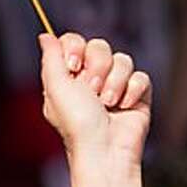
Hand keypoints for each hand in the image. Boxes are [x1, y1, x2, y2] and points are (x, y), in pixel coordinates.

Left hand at [41, 33, 152, 172]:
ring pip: (122, 59)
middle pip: (99, 46)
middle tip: (92, 91)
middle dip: (97, 66)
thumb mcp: (56, 88)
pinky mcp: (136, 95)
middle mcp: (91, 80)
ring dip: (114, 82)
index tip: (74, 65)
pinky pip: (140, 76)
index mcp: (68, 78)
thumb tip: (45, 35)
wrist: (105, 151)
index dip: (76, 48)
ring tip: (108, 104)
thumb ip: (50, 58)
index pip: (73, 42)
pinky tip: (124, 107)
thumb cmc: (77, 124)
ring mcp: (115, 86)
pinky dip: (132, 91)